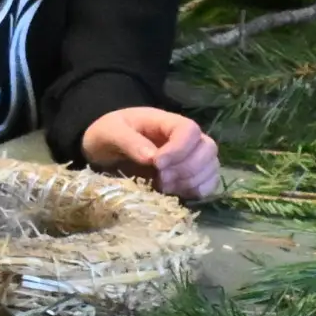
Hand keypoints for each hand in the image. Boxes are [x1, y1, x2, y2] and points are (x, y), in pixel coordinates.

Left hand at [80, 107, 219, 200]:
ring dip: (192, 181)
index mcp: (164, 121)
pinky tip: (176, 193)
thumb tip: (152, 158)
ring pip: (211, 167)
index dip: (180, 149)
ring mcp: (190, 156)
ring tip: (164, 187)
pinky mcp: (189, 175)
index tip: (157, 164)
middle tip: (161, 178)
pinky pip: (208, 183)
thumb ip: (130, 142)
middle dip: (188, 168)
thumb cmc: (107, 136)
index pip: (189, 130)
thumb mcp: (110, 133)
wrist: (103, 151)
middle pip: (208, 148)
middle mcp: (183, 138)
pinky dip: (197, 191)